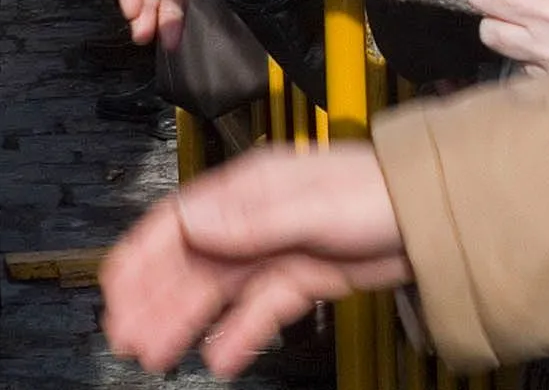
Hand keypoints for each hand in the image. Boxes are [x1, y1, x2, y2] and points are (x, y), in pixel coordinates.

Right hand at [99, 145, 409, 376]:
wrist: (432, 214)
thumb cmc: (376, 189)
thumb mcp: (309, 203)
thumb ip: (251, 217)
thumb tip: (194, 221)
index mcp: (246, 191)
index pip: (177, 223)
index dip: (141, 257)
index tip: (116, 292)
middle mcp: (254, 219)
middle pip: (189, 262)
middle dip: (152, 298)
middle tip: (125, 337)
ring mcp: (276, 249)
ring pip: (216, 291)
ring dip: (183, 321)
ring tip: (155, 355)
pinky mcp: (301, 277)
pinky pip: (257, 310)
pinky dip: (235, 334)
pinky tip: (219, 357)